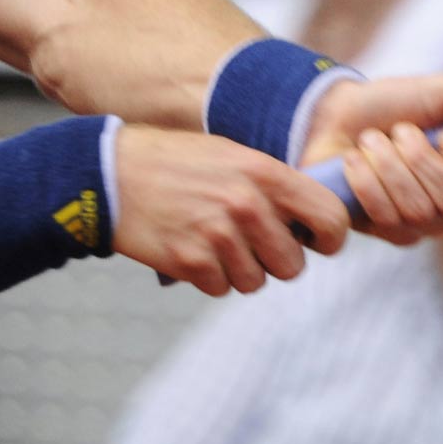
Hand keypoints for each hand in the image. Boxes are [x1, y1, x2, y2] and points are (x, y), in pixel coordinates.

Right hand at [112, 125, 351, 295]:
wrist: (111, 172)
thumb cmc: (176, 162)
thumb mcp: (233, 155)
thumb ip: (274, 184)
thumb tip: (312, 221)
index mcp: (265, 172)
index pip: (331, 218)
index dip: (329, 238)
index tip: (316, 242)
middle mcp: (247, 204)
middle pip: (293, 265)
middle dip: (275, 261)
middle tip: (251, 243)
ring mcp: (218, 235)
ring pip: (256, 282)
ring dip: (239, 270)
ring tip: (215, 242)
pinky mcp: (190, 261)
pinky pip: (220, 288)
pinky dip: (208, 277)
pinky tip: (191, 248)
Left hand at [299, 74, 442, 243]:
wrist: (338, 112)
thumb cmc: (399, 103)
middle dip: (421, 158)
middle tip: (401, 130)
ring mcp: (421, 225)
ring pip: (418, 211)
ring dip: (389, 163)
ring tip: (372, 139)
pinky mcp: (385, 232)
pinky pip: (385, 218)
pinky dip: (366, 180)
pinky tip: (354, 160)